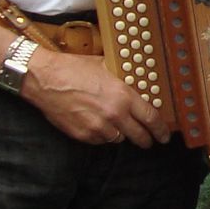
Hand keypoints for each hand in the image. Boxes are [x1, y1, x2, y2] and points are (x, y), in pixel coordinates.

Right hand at [22, 48, 170, 146]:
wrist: (45, 79)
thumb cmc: (72, 69)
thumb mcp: (105, 67)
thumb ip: (121, 78)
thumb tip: (135, 81)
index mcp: (122, 96)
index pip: (151, 118)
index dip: (161, 129)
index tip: (165, 135)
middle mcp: (113, 114)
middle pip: (139, 136)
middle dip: (146, 140)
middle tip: (149, 141)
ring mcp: (97, 127)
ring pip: (118, 139)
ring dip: (120, 134)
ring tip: (116, 126)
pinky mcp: (82, 135)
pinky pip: (100, 141)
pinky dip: (102, 136)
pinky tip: (98, 125)